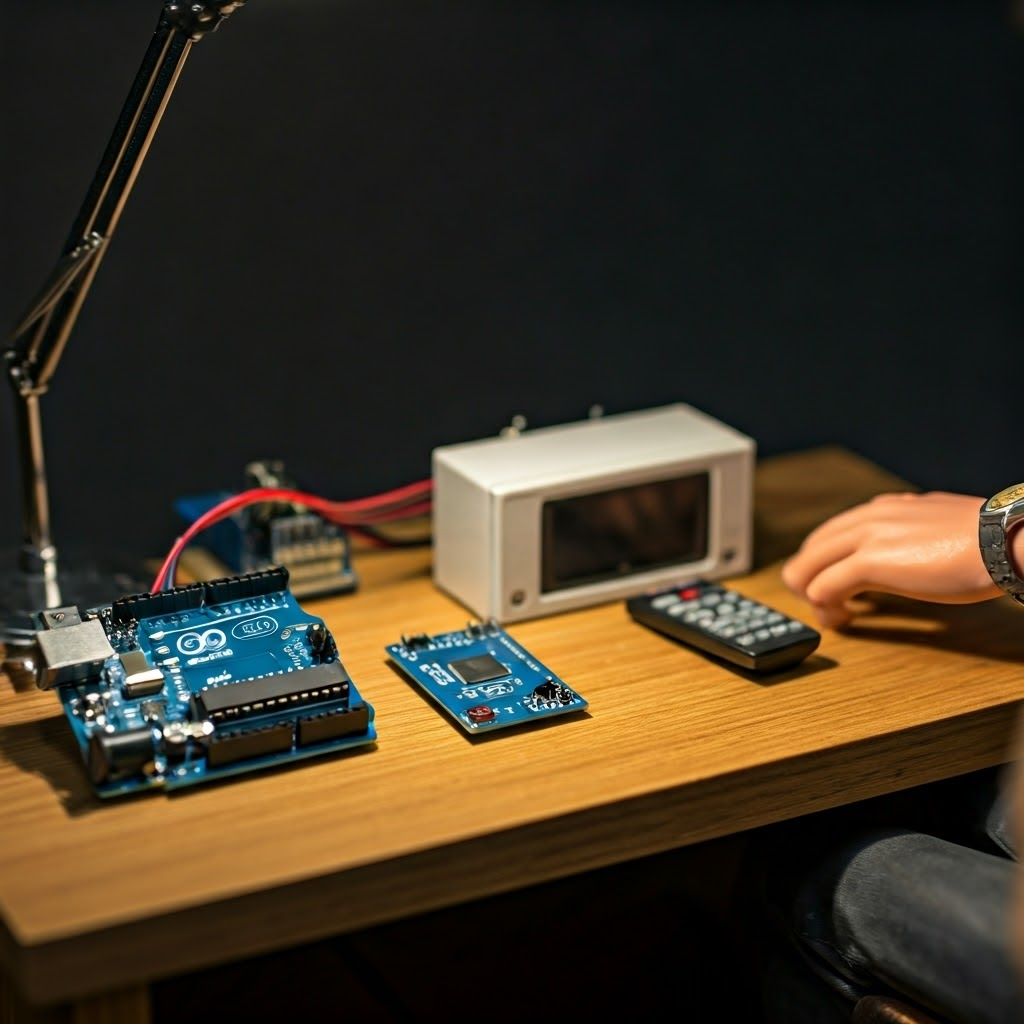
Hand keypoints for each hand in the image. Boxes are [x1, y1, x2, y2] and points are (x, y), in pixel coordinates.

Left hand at [781, 491, 1000, 627]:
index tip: (833, 586)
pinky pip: (822, 588)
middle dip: (809, 583)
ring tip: (837, 616)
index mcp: (881, 510)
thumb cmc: (985, 541)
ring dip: (813, 599)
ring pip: (804, 570)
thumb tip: (906, 553)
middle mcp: (866, 519)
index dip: (822, 565)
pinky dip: (825, 609)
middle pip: (808, 551)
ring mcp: (865, 539)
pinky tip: (846, 619)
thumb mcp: (937, 527)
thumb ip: (911, 534)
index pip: (827, 534)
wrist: (1005, 540)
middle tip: (830, 607)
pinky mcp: (869, 562)